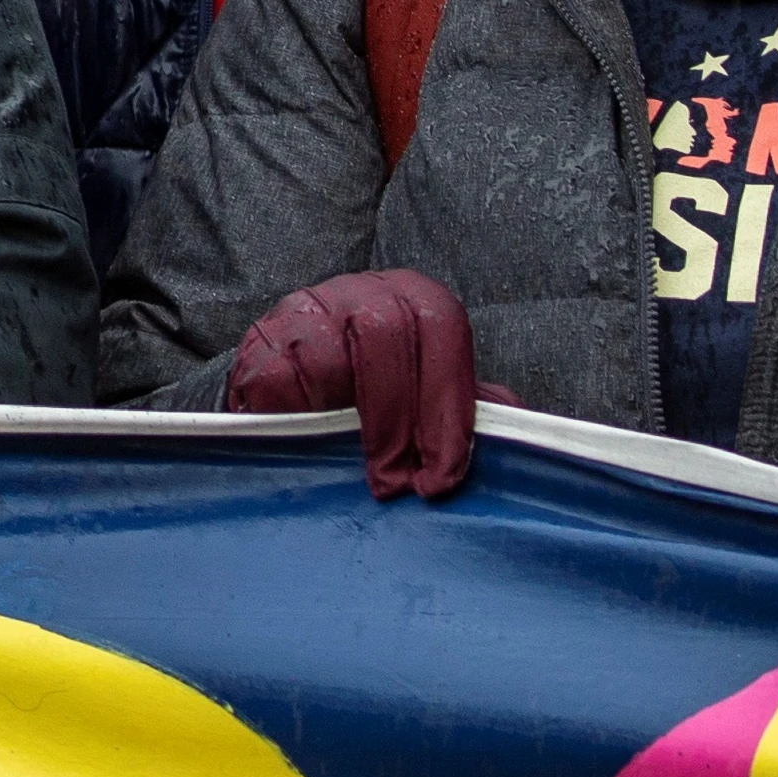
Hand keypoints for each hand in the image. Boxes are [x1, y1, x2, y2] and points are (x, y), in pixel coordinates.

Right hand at [228, 268, 501, 499]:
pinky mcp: (258, 344)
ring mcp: (303, 312)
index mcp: (410, 298)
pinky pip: (278, 380)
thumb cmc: (371, 399)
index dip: (447, 403)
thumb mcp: (427, 396)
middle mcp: (357, 292)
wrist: (289, 393)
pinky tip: (308, 445)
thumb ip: (467, 405)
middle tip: (401, 484)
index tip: (443, 472)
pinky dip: (296, 418)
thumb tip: (519, 431)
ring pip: (329, 355)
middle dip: (398, 420)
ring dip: (345, 423)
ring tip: (356, 472)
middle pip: (387, 333)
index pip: (440, 326)